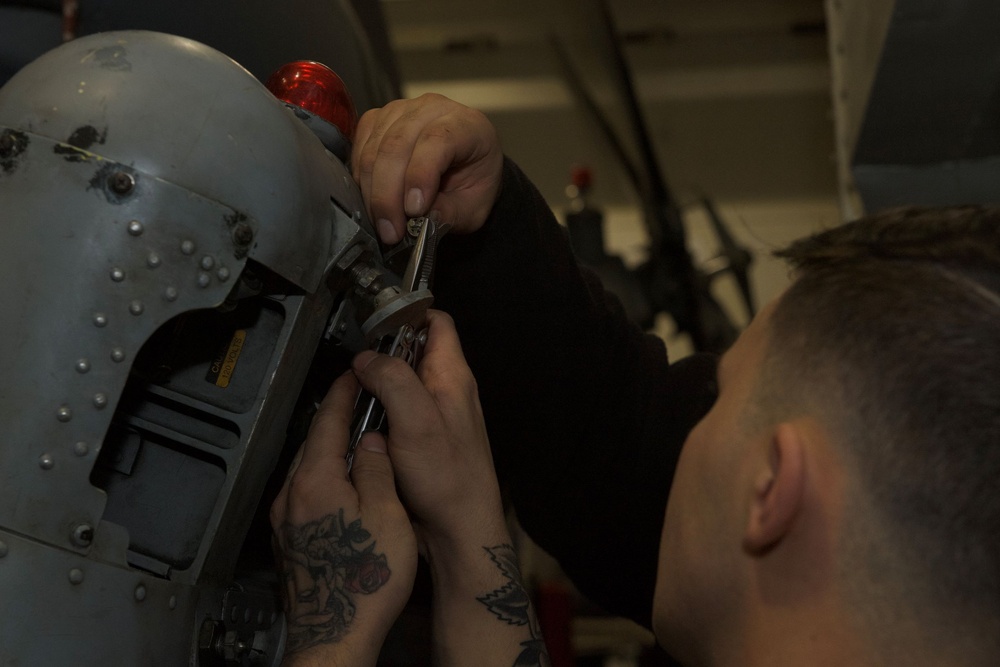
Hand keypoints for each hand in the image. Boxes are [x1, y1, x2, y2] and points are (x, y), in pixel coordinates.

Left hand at [270, 372, 417, 666]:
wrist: (334, 636)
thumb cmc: (364, 582)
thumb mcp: (387, 516)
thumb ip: (377, 471)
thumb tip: (372, 441)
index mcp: (316, 482)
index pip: (327, 421)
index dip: (343, 394)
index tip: (353, 376)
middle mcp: (292, 497)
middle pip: (312, 443)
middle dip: (335, 420)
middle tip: (358, 404)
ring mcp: (286, 521)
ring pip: (306, 470)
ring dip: (329, 451)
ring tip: (356, 444)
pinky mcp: (288, 542)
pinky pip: (304, 495)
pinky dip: (323, 479)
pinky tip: (344, 489)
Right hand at [351, 93, 503, 244]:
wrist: (464, 165)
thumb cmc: (472, 182)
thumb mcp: (473, 207)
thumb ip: (451, 213)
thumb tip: (420, 221)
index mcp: (466, 125)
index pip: (437, 140)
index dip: (420, 175)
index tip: (413, 210)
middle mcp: (432, 109)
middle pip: (398, 145)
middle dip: (388, 195)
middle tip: (390, 231)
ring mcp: (401, 110)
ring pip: (375, 148)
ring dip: (372, 192)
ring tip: (382, 224)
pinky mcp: (377, 119)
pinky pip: (360, 147)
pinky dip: (361, 178)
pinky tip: (371, 201)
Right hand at [351, 310, 506, 556]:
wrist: (459, 531)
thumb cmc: (446, 476)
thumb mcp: (415, 420)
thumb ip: (392, 380)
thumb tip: (365, 358)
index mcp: (453, 376)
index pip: (436, 323)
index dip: (407, 314)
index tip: (373, 324)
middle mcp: (448, 391)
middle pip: (414, 352)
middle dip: (383, 353)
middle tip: (354, 366)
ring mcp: (437, 417)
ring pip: (403, 385)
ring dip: (378, 387)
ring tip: (352, 395)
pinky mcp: (424, 441)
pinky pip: (398, 414)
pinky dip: (379, 414)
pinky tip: (361, 425)